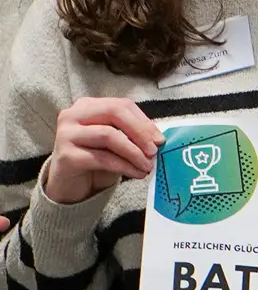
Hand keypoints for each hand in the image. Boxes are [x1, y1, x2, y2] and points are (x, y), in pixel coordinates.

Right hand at [46, 98, 164, 204]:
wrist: (69, 185)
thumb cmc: (95, 159)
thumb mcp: (115, 142)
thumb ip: (132, 134)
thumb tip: (158, 139)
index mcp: (88, 105)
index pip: (121, 105)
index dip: (144, 121)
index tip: (160, 139)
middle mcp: (73, 115)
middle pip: (113, 113)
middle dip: (139, 132)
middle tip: (154, 150)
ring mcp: (66, 133)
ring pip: (108, 135)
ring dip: (134, 152)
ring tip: (148, 166)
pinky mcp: (65, 155)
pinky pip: (102, 158)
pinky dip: (124, 166)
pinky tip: (136, 173)